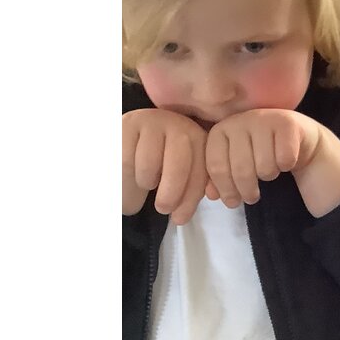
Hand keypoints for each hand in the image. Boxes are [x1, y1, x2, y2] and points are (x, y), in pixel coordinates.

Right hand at [123, 108, 209, 225]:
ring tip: (146, 184)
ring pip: (150, 164)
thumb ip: (197, 185)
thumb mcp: (183, 176)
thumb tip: (213, 195)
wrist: (126, 146)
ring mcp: (153, 122)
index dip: (192, 196)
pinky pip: (127, 160)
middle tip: (163, 210)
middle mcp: (179, 124)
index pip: (202, 167)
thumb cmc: (160, 165)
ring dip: (147, 182)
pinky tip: (129, 174)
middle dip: (173, 192)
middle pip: (179, 163)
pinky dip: (127, 176)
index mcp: (198, 138)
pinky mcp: (128, 125)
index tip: (181, 218)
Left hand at [203, 108, 322, 207]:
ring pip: (264, 167)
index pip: (216, 167)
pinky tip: (286, 160)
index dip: (225, 191)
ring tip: (270, 170)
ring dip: (269, 176)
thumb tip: (212, 195)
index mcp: (220, 131)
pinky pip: (285, 159)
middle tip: (252, 198)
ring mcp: (264, 119)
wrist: (295, 137)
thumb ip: (219, 180)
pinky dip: (287, 166)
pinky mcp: (287, 123)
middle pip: (240, 170)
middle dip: (247, 191)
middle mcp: (240, 120)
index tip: (233, 202)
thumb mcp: (235, 166)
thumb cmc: (259, 153)